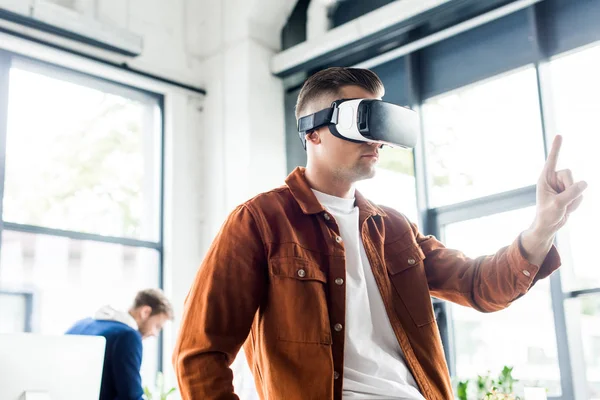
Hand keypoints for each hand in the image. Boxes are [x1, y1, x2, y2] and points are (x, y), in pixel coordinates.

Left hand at [521, 135, 586, 265]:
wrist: (549, 225)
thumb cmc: (547, 215)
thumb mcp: (558, 205)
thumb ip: (571, 193)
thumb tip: (584, 183)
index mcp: (545, 178)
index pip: (552, 160)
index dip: (556, 148)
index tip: (559, 135)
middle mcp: (553, 179)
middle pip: (570, 175)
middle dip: (569, 189)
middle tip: (561, 202)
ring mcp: (563, 185)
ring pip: (578, 185)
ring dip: (573, 199)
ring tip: (563, 207)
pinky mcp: (570, 192)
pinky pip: (581, 194)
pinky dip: (576, 204)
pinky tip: (568, 209)